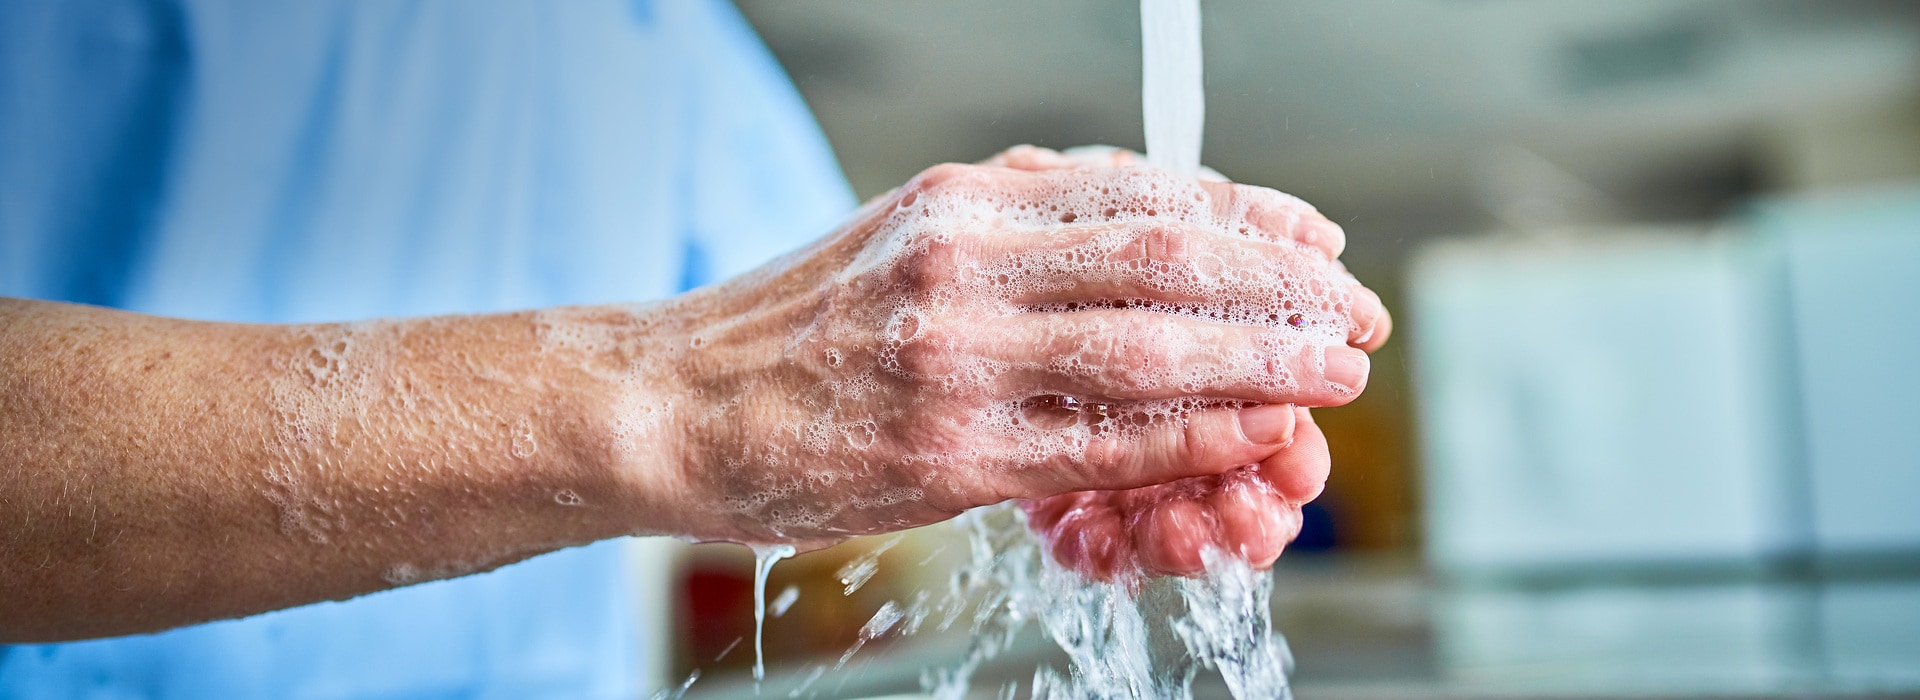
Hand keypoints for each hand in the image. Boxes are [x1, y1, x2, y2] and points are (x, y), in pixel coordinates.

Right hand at [592, 152, 1378, 548]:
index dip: (1254, 219)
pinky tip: (1253, 436)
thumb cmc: (796, 325)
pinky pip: (1104, 442)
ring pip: (1155, 344)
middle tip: (1356, 313)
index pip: (1148, 190)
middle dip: (1286, 286)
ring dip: (1265, 359)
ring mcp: (960, 357)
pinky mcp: (951, 452)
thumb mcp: (905, 231)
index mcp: (964, 199)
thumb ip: (1019, 219)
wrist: (676, 403)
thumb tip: (1140, 206)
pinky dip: (1195, 436)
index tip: (1318, 245)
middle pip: (1172, 255)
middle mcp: (968, 260)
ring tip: (1337, 371)